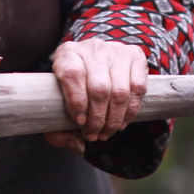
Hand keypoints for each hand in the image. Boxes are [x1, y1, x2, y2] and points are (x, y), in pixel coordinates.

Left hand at [43, 39, 147, 153]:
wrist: (94, 63)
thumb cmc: (72, 90)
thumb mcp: (56, 105)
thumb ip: (57, 131)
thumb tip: (79, 146)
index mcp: (67, 54)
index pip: (72, 74)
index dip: (77, 101)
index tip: (79, 122)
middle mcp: (92, 47)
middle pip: (99, 87)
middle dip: (97, 119)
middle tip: (93, 135)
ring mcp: (115, 50)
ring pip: (120, 91)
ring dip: (114, 119)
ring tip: (106, 133)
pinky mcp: (135, 56)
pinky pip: (138, 88)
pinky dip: (131, 111)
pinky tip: (121, 122)